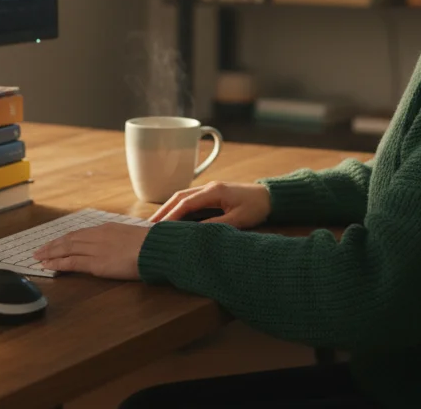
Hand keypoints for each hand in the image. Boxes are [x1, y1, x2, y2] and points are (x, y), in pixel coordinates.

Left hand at [32, 223, 149, 279]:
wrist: (156, 249)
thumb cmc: (151, 245)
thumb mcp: (134, 238)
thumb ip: (123, 241)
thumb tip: (123, 246)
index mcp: (107, 229)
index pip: (80, 234)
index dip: (65, 239)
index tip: (55, 243)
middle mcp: (97, 236)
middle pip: (69, 240)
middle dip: (52, 245)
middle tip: (39, 250)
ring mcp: (95, 249)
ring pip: (66, 249)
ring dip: (50, 253)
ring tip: (38, 258)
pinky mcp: (96, 263)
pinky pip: (71, 263)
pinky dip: (57, 264)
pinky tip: (47, 266)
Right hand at [149, 181, 270, 228]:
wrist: (271, 197)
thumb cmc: (257, 208)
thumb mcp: (238, 220)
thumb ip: (216, 225)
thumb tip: (195, 233)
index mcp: (214, 192)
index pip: (186, 204)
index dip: (171, 216)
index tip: (159, 228)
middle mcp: (209, 187)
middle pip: (179, 197)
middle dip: (164, 210)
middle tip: (149, 225)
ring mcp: (210, 189)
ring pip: (183, 197)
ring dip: (169, 209)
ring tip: (156, 223)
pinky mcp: (213, 194)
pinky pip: (191, 200)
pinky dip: (179, 208)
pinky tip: (173, 218)